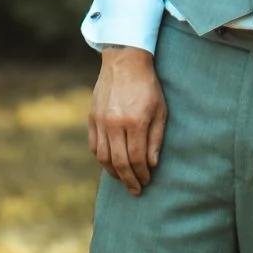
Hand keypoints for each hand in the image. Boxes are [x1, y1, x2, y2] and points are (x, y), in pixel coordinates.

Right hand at [89, 46, 166, 194]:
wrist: (125, 62)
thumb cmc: (148, 86)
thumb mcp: (160, 110)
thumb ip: (156, 139)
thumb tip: (152, 164)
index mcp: (135, 122)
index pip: (136, 158)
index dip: (142, 173)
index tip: (147, 181)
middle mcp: (115, 124)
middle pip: (119, 162)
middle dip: (128, 180)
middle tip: (135, 190)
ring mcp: (100, 121)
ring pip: (103, 157)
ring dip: (113, 173)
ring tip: (123, 180)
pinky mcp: (92, 118)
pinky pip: (94, 146)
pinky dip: (102, 159)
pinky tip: (110, 164)